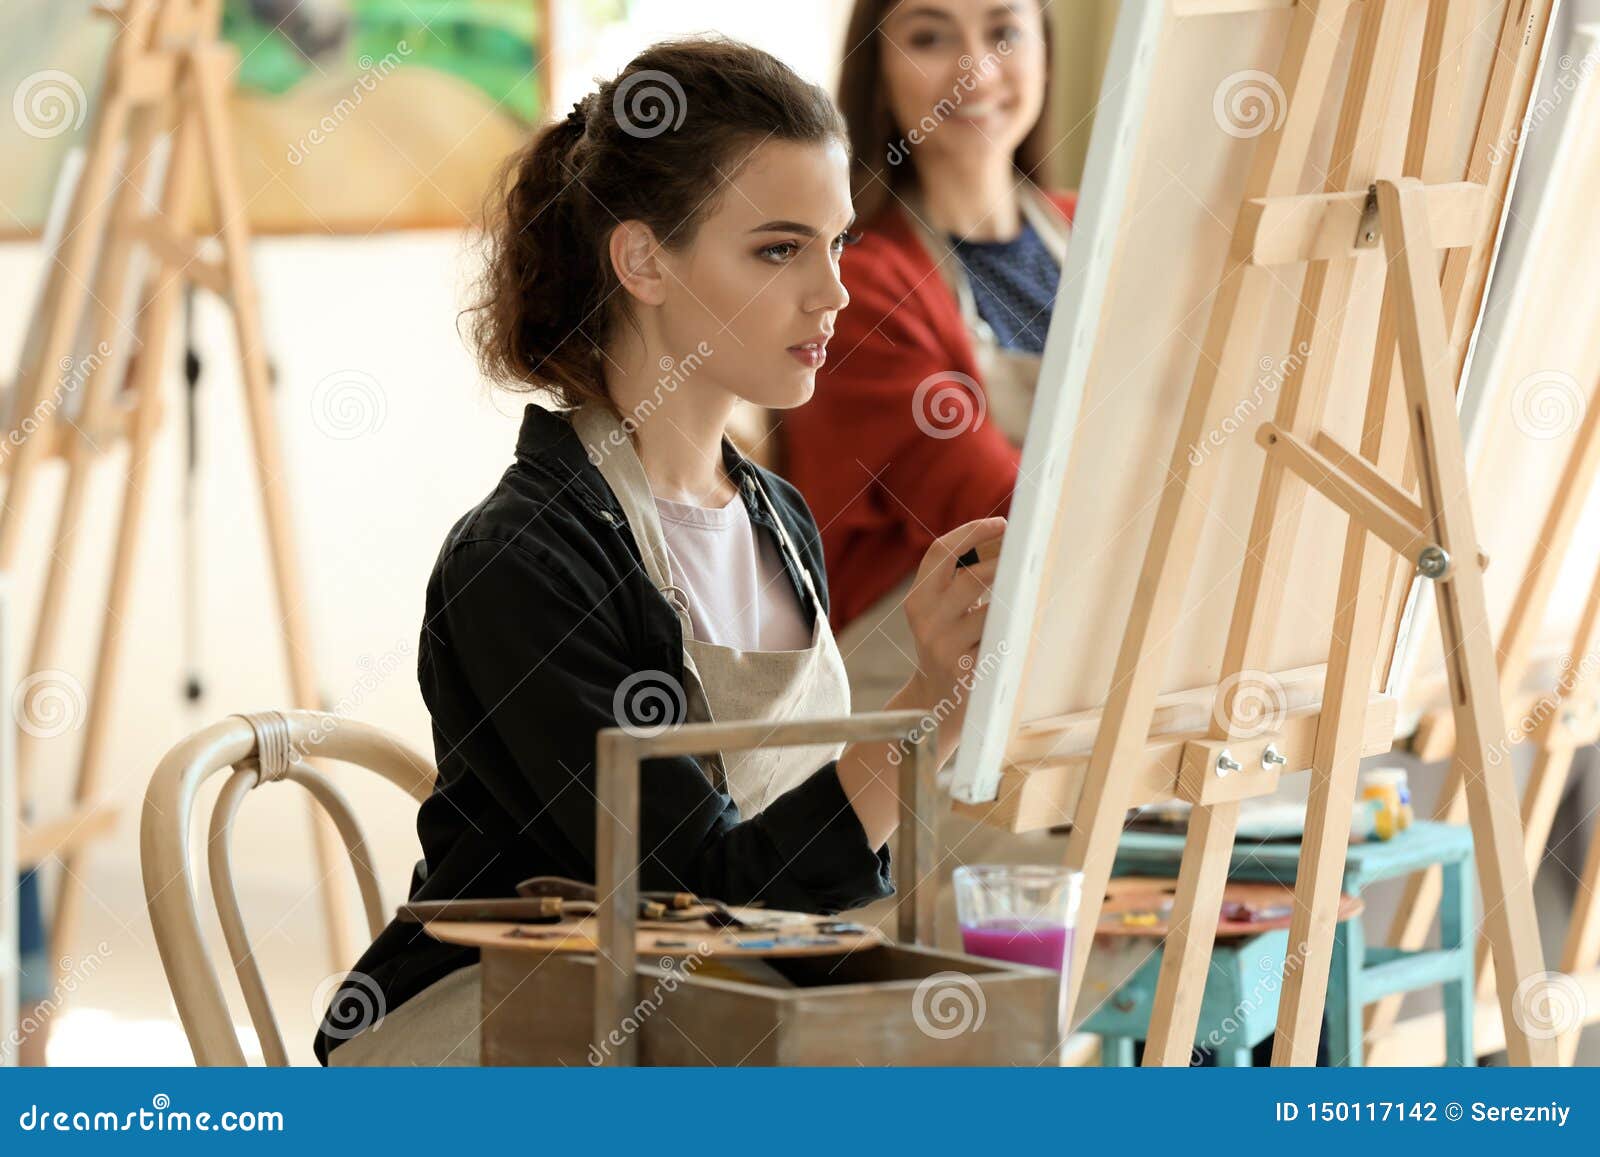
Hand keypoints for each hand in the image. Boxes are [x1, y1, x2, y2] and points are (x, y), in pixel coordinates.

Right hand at [893, 516, 1004, 765]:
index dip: (972, 532)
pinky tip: (1026, 627)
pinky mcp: (965, 669)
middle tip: (1027, 556)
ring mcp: (944, 646)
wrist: (934, 706)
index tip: (1002, 523)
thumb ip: (957, 584)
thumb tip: (1005, 546)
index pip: (940, 552)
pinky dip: (1016, 629)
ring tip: (1031, 593)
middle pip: (971, 576)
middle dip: (1004, 564)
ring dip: (1015, 599)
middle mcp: (925, 620)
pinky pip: (1000, 638)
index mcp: (917, 599)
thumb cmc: (948, 649)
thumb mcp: (939, 615)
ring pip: (991, 608)